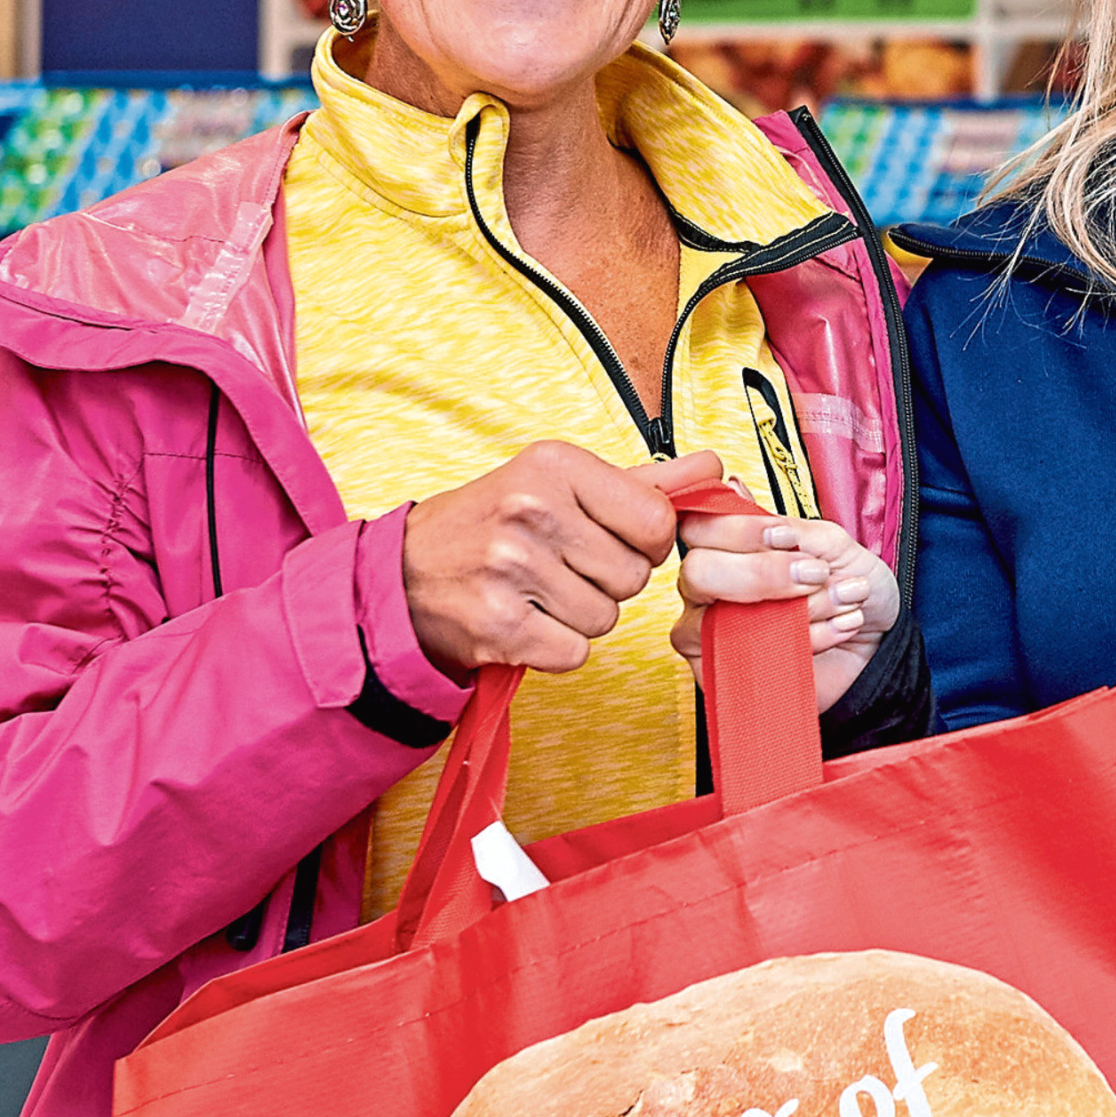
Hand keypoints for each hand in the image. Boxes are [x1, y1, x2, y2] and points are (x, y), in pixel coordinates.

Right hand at [402, 444, 724, 676]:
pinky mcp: (500, 625)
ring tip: (538, 592)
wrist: (401, 576)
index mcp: (555, 464)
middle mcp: (533, 509)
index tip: (612, 540)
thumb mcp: (556, 484)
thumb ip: (641, 482)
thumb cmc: (490, 524)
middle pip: (635, 576)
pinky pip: (575, 652)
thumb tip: (714, 466)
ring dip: (581, 616)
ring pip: (608, 617)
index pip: (658, 520)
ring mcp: (513, 568)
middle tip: (561, 567)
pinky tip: (525, 621)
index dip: (646, 543)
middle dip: (608, 581)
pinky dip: (556, 647)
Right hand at [672, 506, 898, 712]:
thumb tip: (734, 489)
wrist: (880, 644)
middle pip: (697, 572)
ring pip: (720, 618)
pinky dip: (806, 639)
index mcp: (730, 549)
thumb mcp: (831, 544)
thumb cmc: (851, 590)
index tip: (786, 537)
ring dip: (797, 607)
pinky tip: (840, 627)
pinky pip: (749, 656)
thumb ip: (785, 525)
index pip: (700, 528)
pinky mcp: (728, 673)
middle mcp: (712, 588)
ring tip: (843, 599)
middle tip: (815, 573)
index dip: (738, 530)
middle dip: (762, 573)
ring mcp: (713, 632)